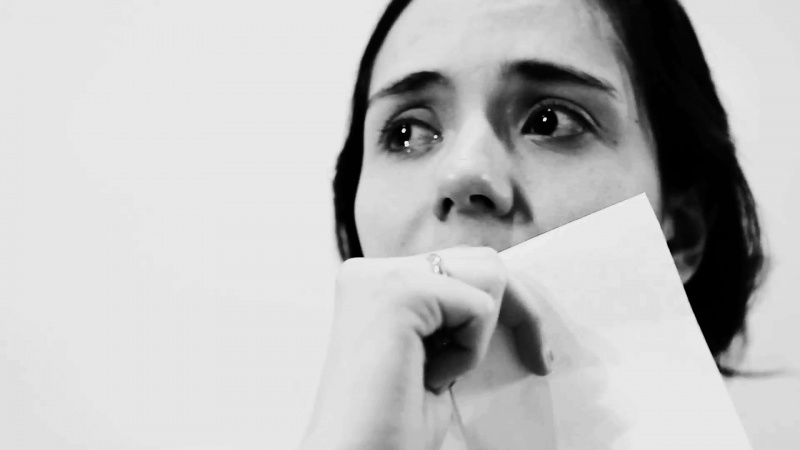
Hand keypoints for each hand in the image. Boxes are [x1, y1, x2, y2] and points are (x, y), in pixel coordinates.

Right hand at [300, 246, 550, 449]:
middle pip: (481, 260)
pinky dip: (470, 351)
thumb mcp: (430, 354)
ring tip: (444, 374)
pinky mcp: (399, 293)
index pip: (460, 265)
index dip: (507, 302)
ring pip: (488, 273)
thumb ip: (450, 317)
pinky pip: (478, 307)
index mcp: (374, 283)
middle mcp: (372, 270)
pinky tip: (430, 378)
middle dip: (520, 309)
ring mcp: (383, 276)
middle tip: (539, 357)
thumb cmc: (389, 424)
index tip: (533, 350)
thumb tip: (507, 296)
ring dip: (482, 334)